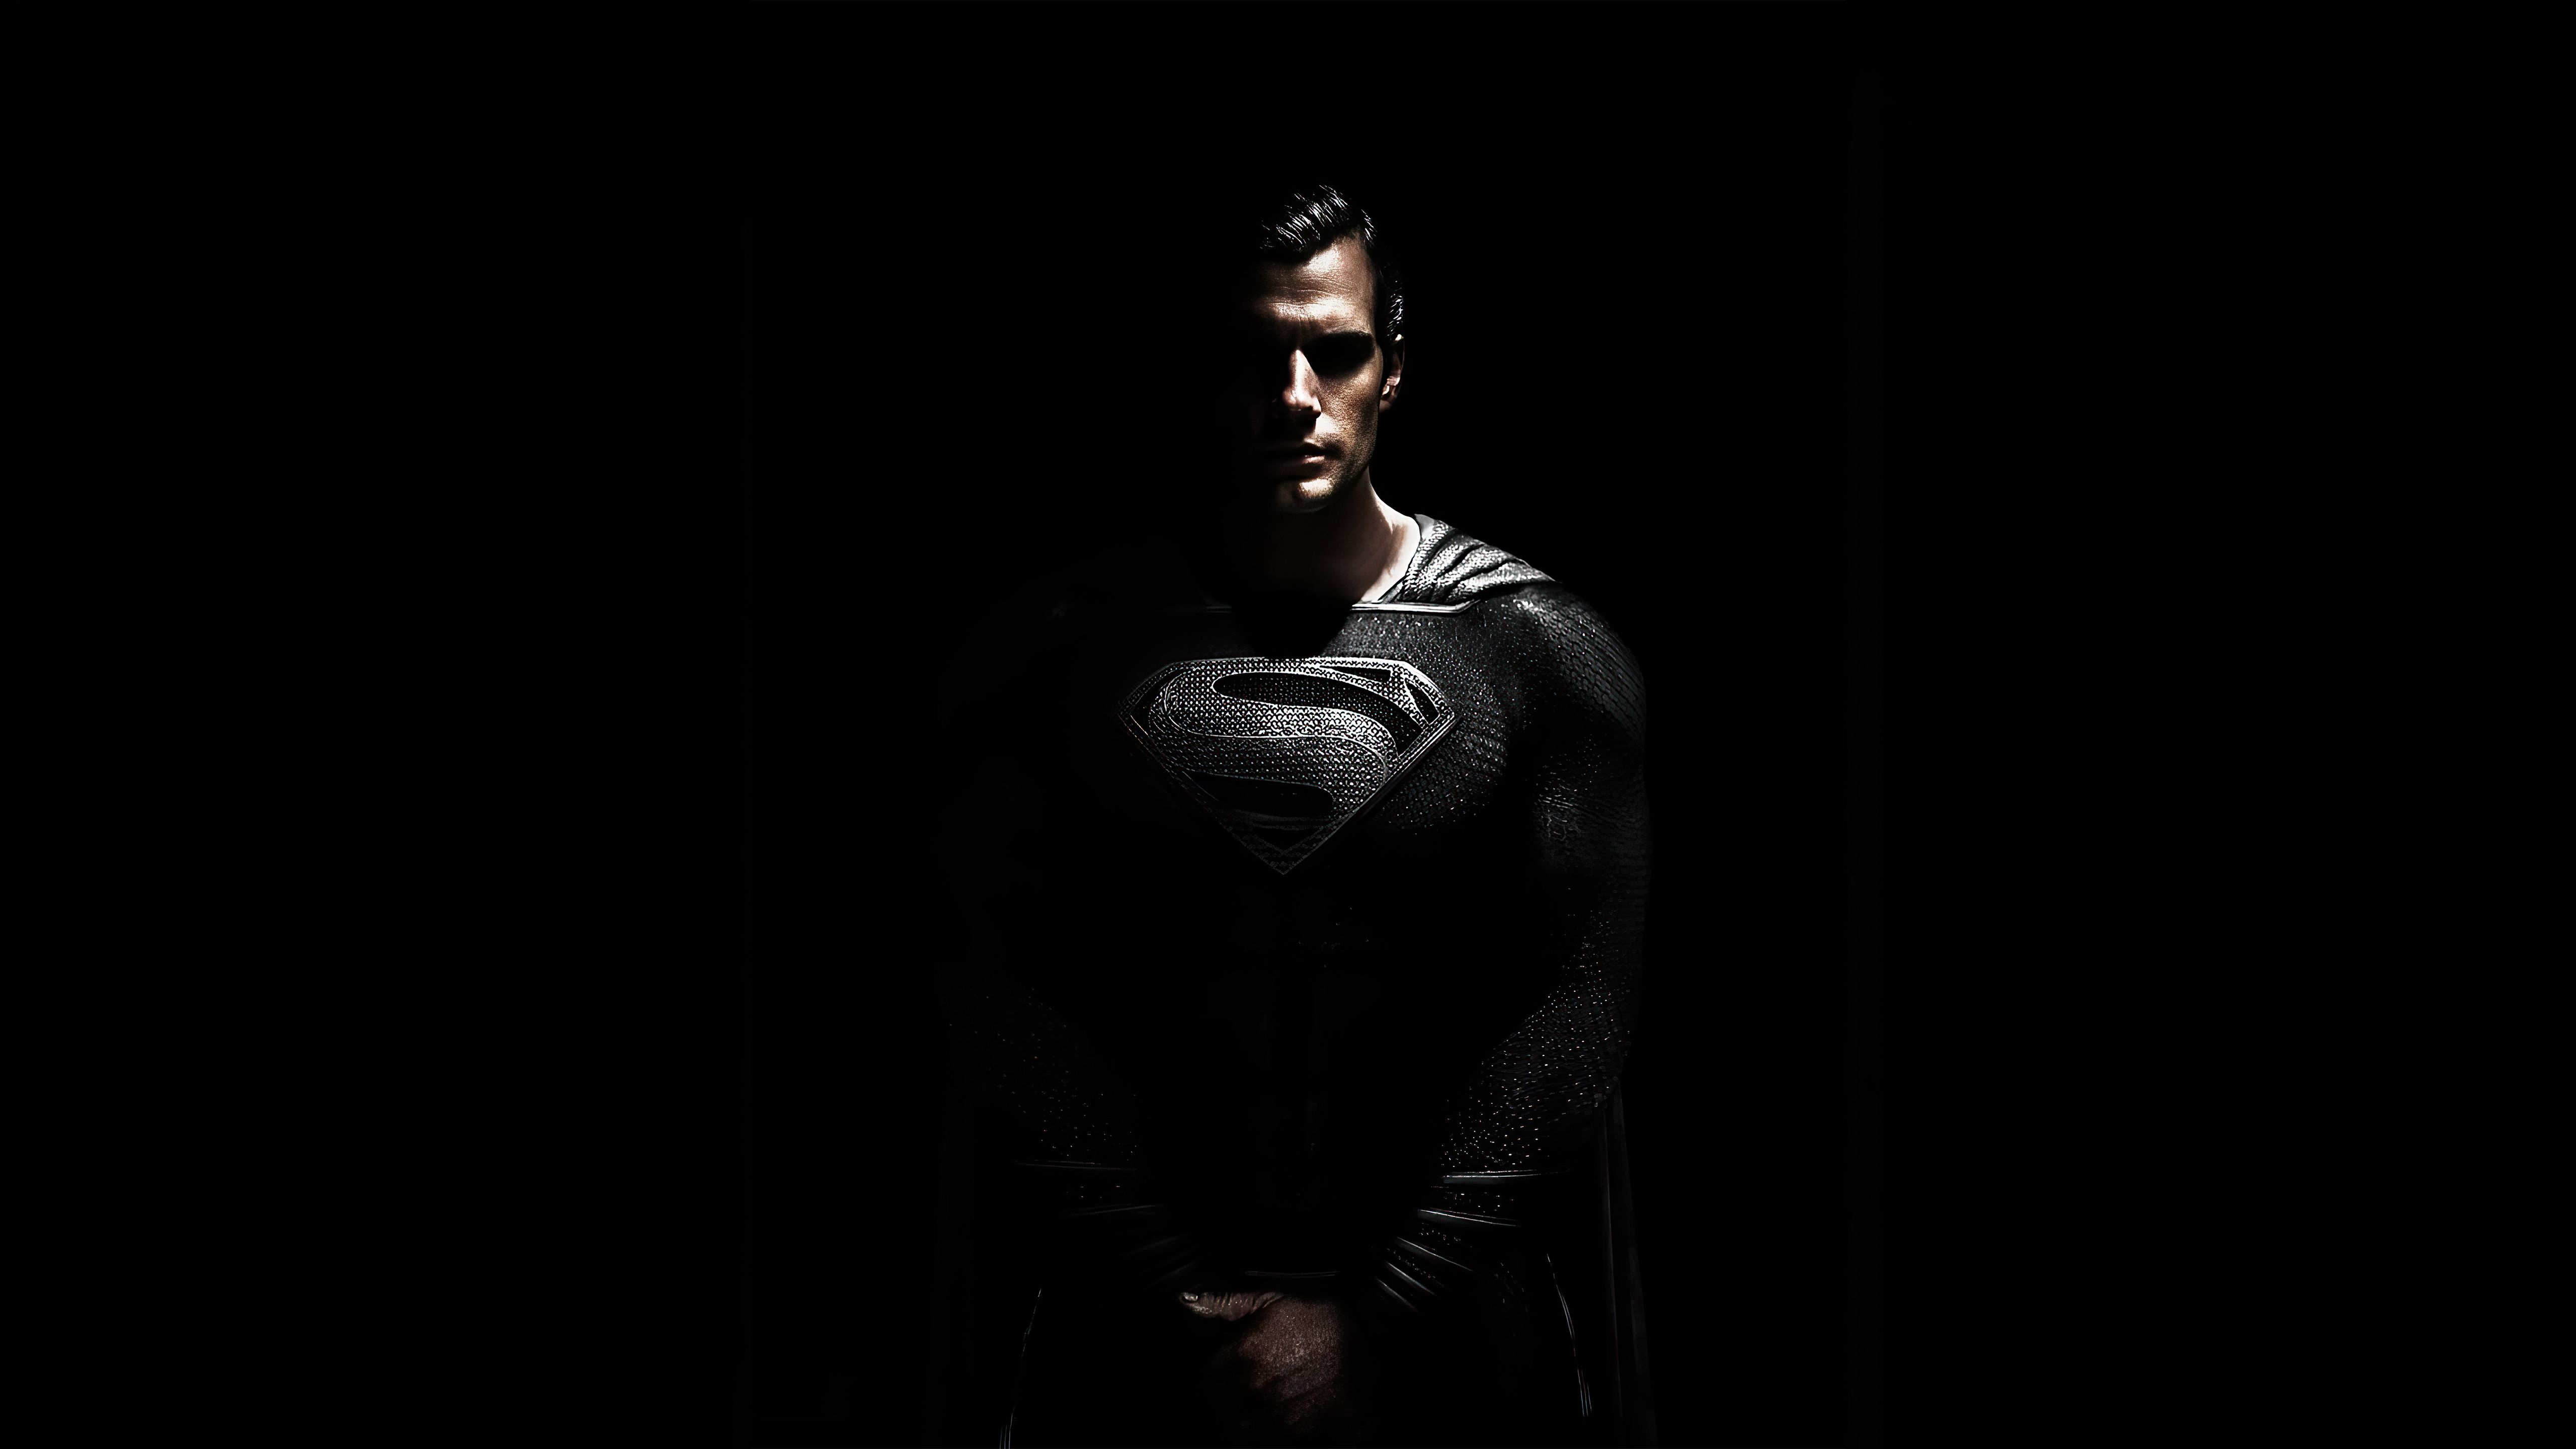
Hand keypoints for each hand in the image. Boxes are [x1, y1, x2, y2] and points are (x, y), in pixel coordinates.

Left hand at [1184, 1289, 1372, 1444]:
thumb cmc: (1324, 1316)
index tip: (1226, 1378)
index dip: (1216, 1382)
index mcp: (1247, 1359)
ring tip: (1265, 1411)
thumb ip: (1225, 1304)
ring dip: (1251, 1428)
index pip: (1209, 1386)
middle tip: (1245, 1399)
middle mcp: (1262, 1395)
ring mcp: (1287, 1422)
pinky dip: (1277, 1437)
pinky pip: (1280, 1446)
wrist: (1376, 1336)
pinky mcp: (1311, 1438)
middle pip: (1226, 1419)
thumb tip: (1186, 1301)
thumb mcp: (1273, 1299)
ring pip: (1248, 1438)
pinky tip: (1287, 1420)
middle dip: (1231, 1410)